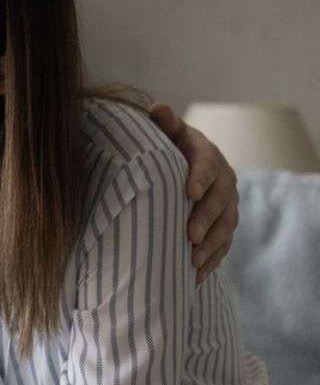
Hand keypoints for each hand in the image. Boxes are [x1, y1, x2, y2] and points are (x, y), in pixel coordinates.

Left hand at [150, 103, 238, 282]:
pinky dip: (212, 260)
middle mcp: (222, 179)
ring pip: (225, 225)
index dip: (199, 178)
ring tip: (193, 261)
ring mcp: (227, 203)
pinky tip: (195, 276)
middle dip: (206, 219)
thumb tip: (157, 108)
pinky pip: (223, 243)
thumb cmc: (169, 147)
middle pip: (219, 200)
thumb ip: (164, 124)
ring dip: (211, 244)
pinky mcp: (224, 223)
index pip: (206, 164)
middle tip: (190, 237)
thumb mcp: (168, 133)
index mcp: (207, 154)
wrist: (185, 161)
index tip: (188, 193)